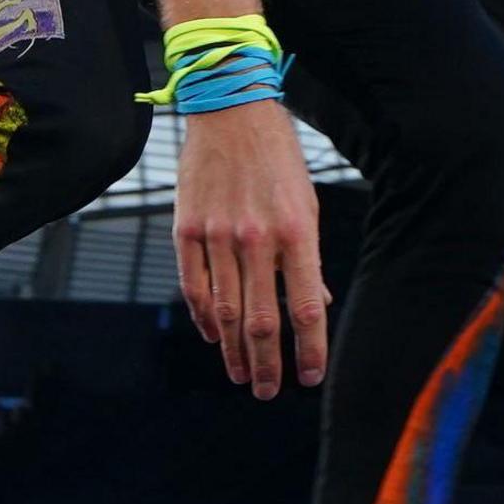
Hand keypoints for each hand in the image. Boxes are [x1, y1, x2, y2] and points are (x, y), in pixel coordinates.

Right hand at [172, 100, 326, 396]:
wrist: (231, 111)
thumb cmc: (278, 159)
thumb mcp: (307, 203)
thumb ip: (308, 258)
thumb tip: (317, 305)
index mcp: (297, 232)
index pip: (306, 308)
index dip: (309, 349)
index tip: (310, 378)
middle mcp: (257, 238)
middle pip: (262, 319)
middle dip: (268, 364)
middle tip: (268, 392)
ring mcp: (218, 235)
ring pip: (225, 311)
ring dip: (235, 351)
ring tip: (243, 376)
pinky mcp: (187, 229)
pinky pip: (194, 286)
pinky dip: (204, 319)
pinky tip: (215, 337)